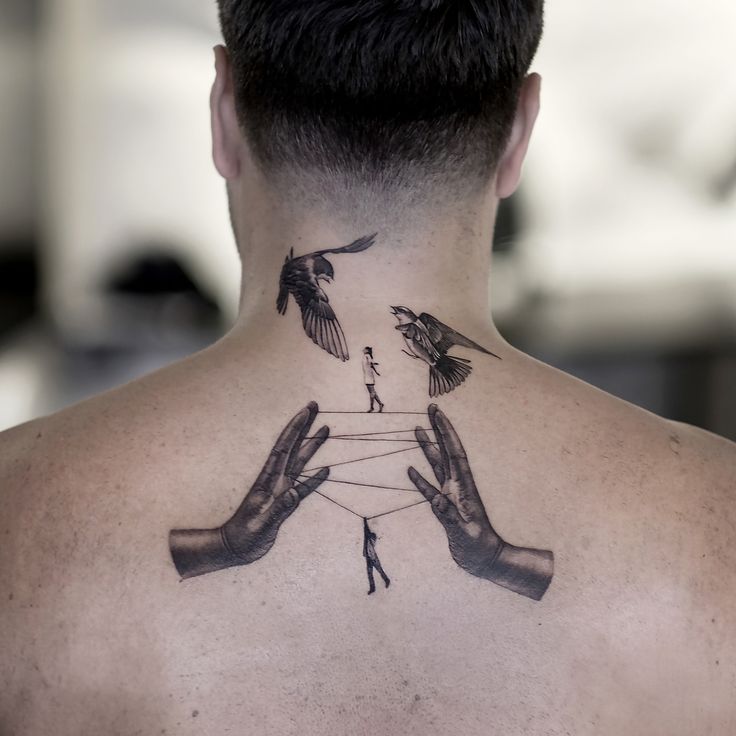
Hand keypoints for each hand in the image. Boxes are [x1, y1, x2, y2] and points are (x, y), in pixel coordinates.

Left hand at [170, 402, 328, 578]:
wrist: (234, 549)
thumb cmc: (243, 538)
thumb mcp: (260, 524)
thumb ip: (278, 509)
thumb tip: (294, 491)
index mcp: (267, 482)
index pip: (283, 449)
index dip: (294, 429)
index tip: (306, 411)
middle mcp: (275, 481)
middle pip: (292, 447)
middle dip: (303, 426)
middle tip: (314, 406)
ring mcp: (280, 491)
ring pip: (299, 463)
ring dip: (311, 446)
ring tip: (324, 430)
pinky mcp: (285, 504)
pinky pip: (303, 487)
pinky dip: (314, 479)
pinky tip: (324, 470)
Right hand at [408, 404, 553, 599]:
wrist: (484, 561)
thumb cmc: (479, 547)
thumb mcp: (465, 532)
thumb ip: (449, 515)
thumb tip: (436, 498)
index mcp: (464, 486)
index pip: (454, 452)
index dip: (446, 431)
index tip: (437, 413)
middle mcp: (457, 485)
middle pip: (446, 451)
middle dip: (438, 429)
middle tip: (430, 408)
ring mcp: (450, 495)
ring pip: (437, 465)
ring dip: (428, 447)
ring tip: (417, 430)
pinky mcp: (444, 508)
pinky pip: (429, 488)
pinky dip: (420, 479)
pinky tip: (411, 470)